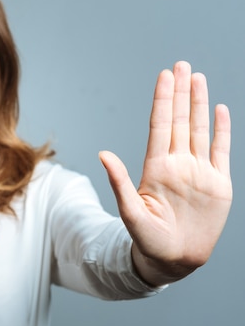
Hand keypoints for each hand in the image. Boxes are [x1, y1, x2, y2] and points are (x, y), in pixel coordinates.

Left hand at [99, 61, 231, 285]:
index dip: (163, 100)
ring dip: (199, 104)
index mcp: (156, 167)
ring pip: (199, 129)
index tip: (164, 75)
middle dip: (181, 92)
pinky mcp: (217, 184)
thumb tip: (103, 154)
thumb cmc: (147, 240)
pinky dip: (222, 130)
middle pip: (179, 120)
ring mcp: (198, 171)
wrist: (173, 260)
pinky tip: (220, 109)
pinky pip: (221, 151)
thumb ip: (120, 182)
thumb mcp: (131, 212)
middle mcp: (177, 164)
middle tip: (181, 65)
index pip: (160, 125)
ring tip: (198, 78)